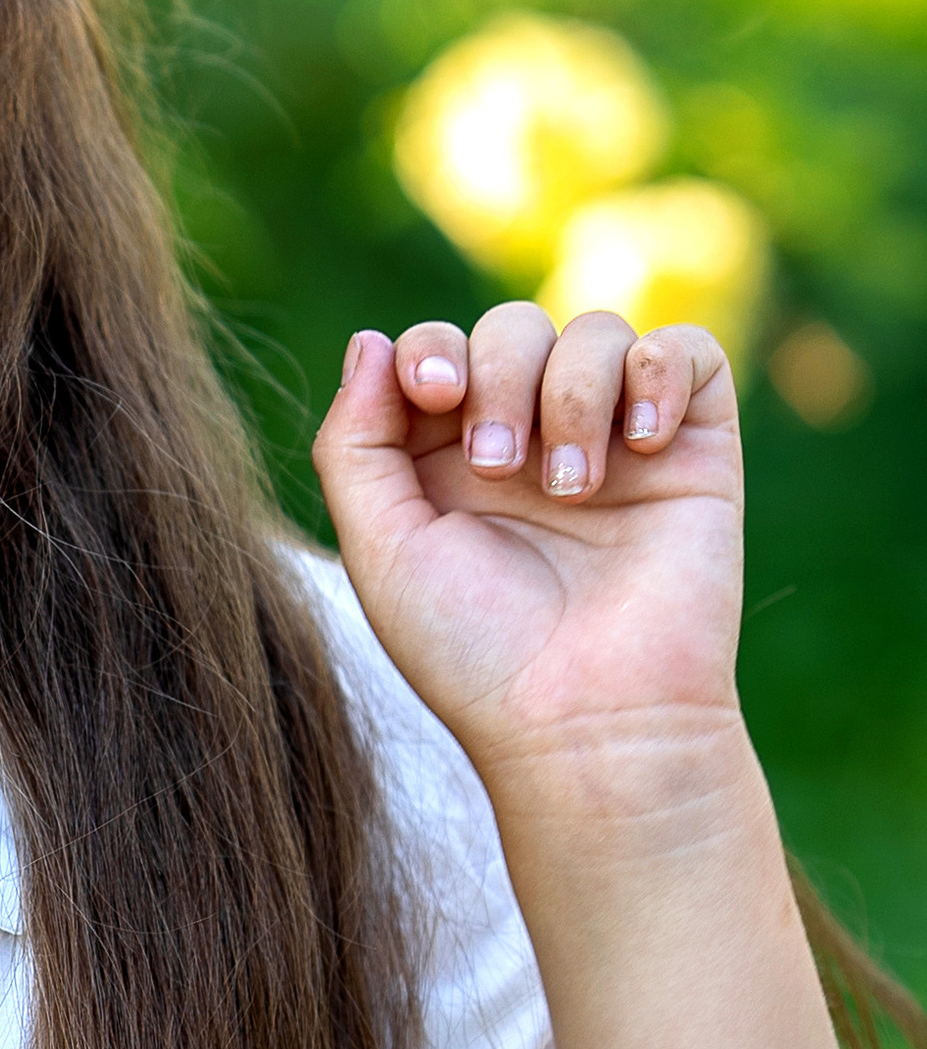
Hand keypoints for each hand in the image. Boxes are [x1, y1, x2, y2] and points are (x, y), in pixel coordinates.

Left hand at [311, 302, 743, 801]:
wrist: (588, 720)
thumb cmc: (475, 652)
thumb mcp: (381, 550)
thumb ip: (356, 444)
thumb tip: (371, 341)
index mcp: (449, 461)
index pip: (438, 351)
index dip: (432, 350)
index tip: (433, 396)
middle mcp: (532, 441)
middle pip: (512, 329)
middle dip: (499, 376)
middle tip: (501, 469)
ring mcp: (614, 440)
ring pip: (596, 331)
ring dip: (573, 392)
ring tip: (572, 491)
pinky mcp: (692, 449)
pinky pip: (687, 352)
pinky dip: (660, 373)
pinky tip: (639, 446)